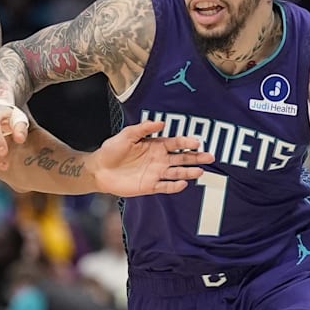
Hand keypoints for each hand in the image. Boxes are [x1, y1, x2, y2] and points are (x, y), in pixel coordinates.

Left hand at [90, 120, 214, 195]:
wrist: (99, 169)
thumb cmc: (112, 150)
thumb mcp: (126, 135)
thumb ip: (143, 129)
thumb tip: (161, 123)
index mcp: (155, 146)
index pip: (175, 143)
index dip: (186, 142)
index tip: (196, 142)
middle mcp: (159, 159)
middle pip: (181, 158)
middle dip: (195, 157)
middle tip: (210, 157)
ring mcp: (155, 173)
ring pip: (177, 172)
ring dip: (189, 172)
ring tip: (201, 171)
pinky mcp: (150, 186)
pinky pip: (165, 187)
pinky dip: (174, 186)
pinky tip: (183, 183)